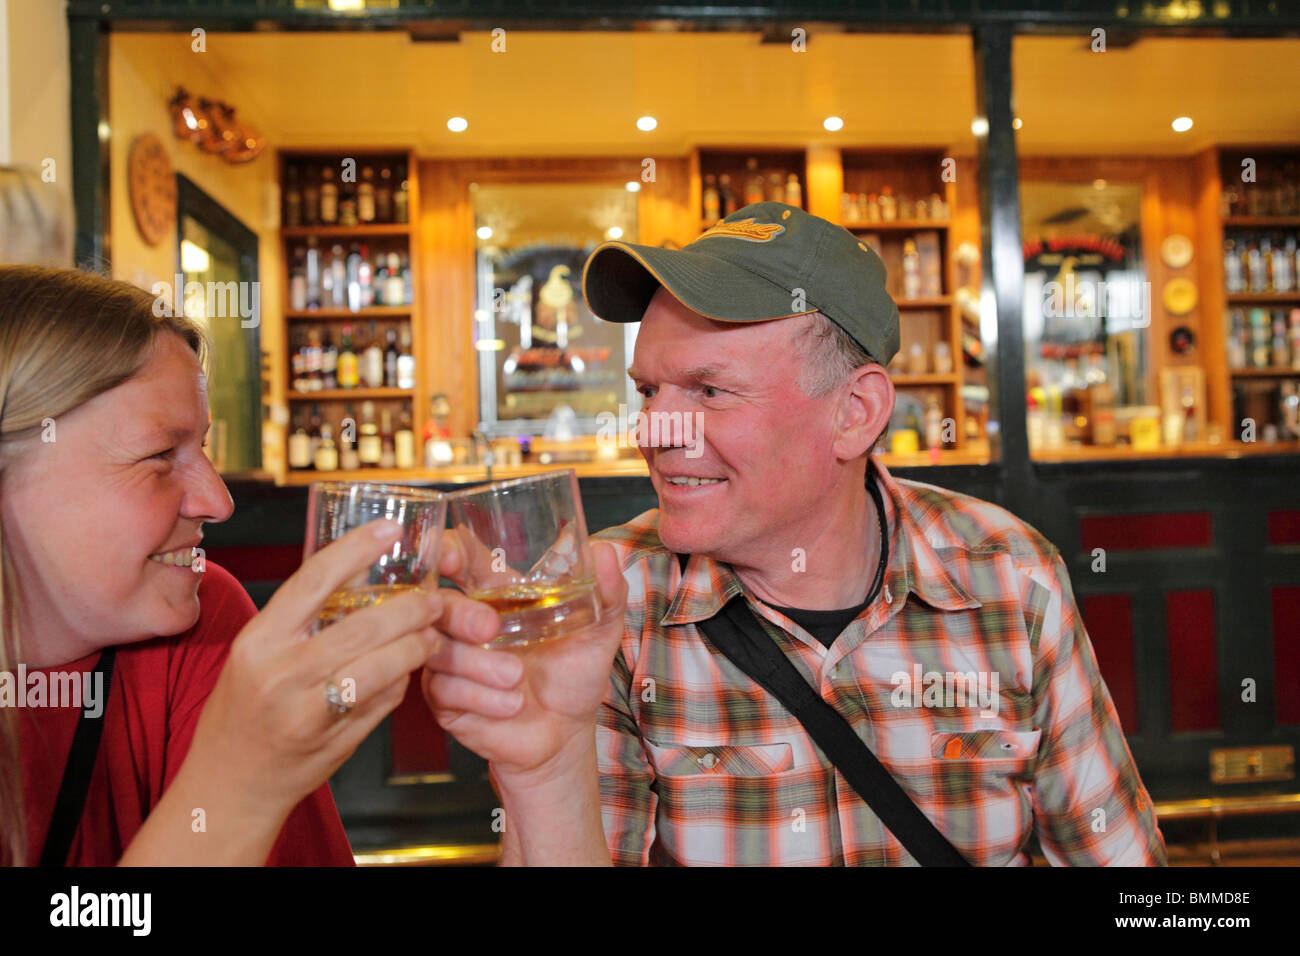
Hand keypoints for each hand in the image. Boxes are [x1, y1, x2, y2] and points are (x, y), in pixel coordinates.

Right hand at [186, 520, 442, 815]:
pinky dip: (402, 681)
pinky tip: (409, 671)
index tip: (388, 530)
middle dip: (409, 609)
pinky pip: (381, 701)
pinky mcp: (330, 739)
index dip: (355, 549)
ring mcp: (305, 710)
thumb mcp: (259, 653)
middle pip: (361, 626)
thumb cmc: (245, 710)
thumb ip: (304, 616)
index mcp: (258, 639)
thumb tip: (361, 567)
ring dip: (417, 646)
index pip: (312, 580)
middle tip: (432, 600)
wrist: (228, 784)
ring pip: (381, 666)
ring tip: (431, 636)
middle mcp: (277, 672)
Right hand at [421, 531, 626, 782]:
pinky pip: (444, 690)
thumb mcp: (598, 631)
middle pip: (437, 604)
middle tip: (491, 630)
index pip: (458, 558)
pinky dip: (480, 697)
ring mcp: (451, 660)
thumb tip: (604, 551)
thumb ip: (605, 591)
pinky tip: (511, 704)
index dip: (445, 551)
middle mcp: (465, 622)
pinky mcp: (445, 699)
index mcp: (497, 594)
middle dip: (460, 614)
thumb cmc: (575, 675)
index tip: (449, 559)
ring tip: (517, 679)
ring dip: (477, 664)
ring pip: (438, 649)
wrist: (566, 734)